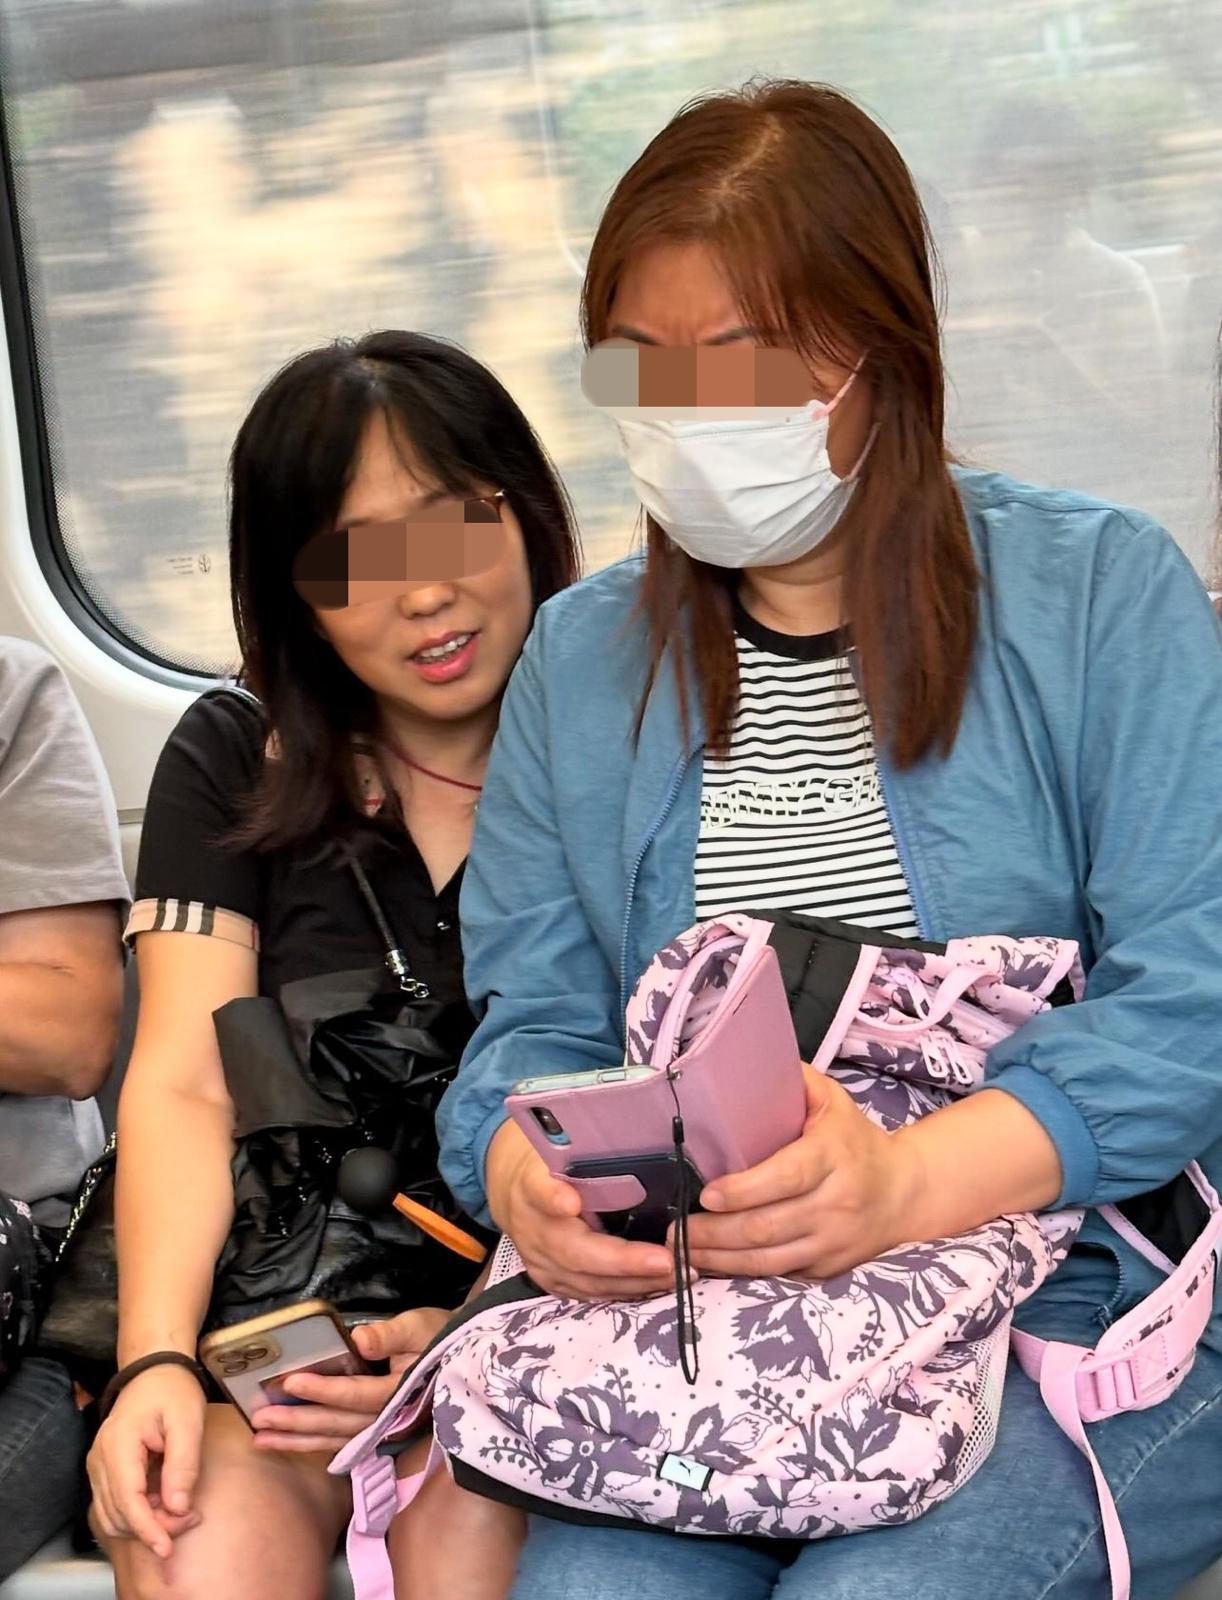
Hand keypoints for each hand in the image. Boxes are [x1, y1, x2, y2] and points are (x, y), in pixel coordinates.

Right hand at [88, 1364, 205, 1558]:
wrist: (155, 1370)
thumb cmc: (173, 1390)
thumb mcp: (188, 1421)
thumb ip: (183, 1464)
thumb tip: (178, 1508)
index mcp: (118, 1445)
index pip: (127, 1501)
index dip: (147, 1529)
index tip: (167, 1548)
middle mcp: (100, 1460)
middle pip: (119, 1515)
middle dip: (153, 1527)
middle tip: (191, 1518)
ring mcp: (98, 1467)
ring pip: (114, 1516)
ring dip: (145, 1524)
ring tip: (182, 1511)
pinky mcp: (105, 1471)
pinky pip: (115, 1505)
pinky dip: (138, 1513)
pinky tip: (165, 1502)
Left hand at [250, 1308, 451, 1453]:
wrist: (460, 1358)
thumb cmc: (436, 1335)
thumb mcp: (417, 1326)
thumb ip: (390, 1334)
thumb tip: (361, 1339)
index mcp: (401, 1393)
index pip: (357, 1394)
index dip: (324, 1389)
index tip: (291, 1381)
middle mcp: (390, 1419)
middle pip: (339, 1424)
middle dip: (298, 1422)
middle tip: (260, 1419)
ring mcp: (383, 1430)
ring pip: (335, 1440)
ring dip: (297, 1440)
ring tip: (261, 1439)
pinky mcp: (376, 1431)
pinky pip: (340, 1442)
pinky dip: (312, 1444)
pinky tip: (286, 1444)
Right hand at [485, 1119, 674, 1300]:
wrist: (515, 1195)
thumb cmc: (553, 1165)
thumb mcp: (563, 1148)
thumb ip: (588, 1151)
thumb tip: (639, 1135)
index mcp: (532, 1185)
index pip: (539, 1190)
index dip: (553, 1198)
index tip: (570, 1201)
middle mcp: (532, 1229)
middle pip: (574, 1251)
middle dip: (623, 1261)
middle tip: (669, 1261)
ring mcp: (541, 1262)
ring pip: (588, 1281)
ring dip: (636, 1281)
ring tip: (680, 1273)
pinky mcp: (553, 1282)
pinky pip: (592, 1293)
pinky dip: (627, 1290)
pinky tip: (659, 1283)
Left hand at [677, 1066, 921, 1279]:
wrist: (904, 1193)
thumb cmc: (854, 1140)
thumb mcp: (832, 1100)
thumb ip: (793, 1080)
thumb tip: (738, 1060)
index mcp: (834, 1155)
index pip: (786, 1177)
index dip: (743, 1190)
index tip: (706, 1193)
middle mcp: (837, 1203)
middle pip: (768, 1226)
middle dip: (715, 1232)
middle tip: (676, 1230)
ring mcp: (834, 1241)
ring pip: (769, 1259)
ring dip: (720, 1258)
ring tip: (682, 1249)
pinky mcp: (828, 1268)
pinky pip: (779, 1275)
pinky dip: (742, 1272)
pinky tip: (713, 1263)